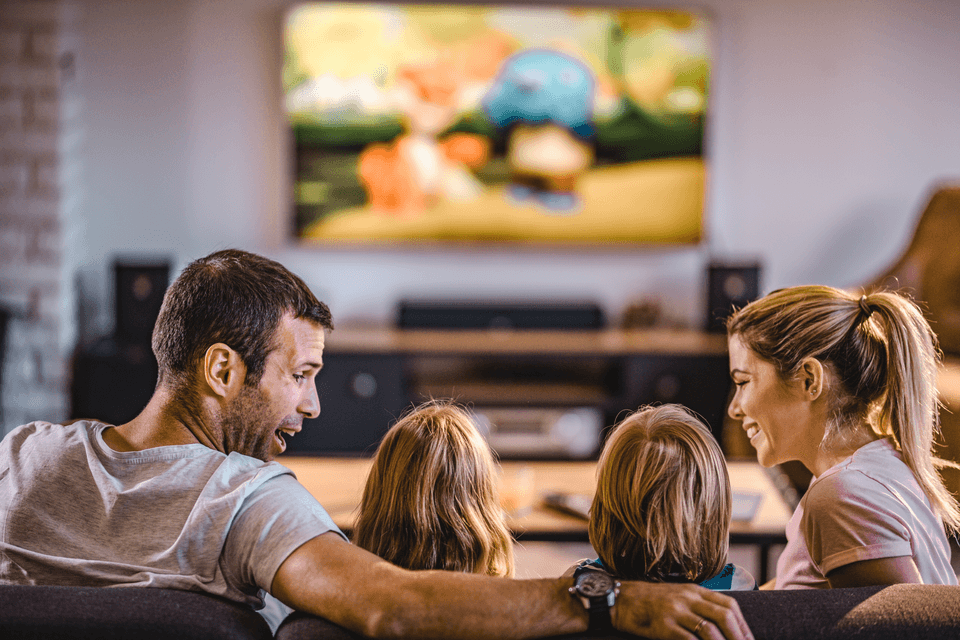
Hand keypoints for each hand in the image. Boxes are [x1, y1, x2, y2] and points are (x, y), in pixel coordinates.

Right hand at [613, 581, 753, 639]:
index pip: (728, 604)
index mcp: (694, 590)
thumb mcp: (678, 596)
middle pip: (723, 615)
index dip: (743, 624)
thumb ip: (698, 605)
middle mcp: (687, 598)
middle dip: (739, 636)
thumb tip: (722, 624)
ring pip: (709, 630)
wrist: (620, 600)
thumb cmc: (650, 601)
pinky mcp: (663, 626)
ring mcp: (675, 611)